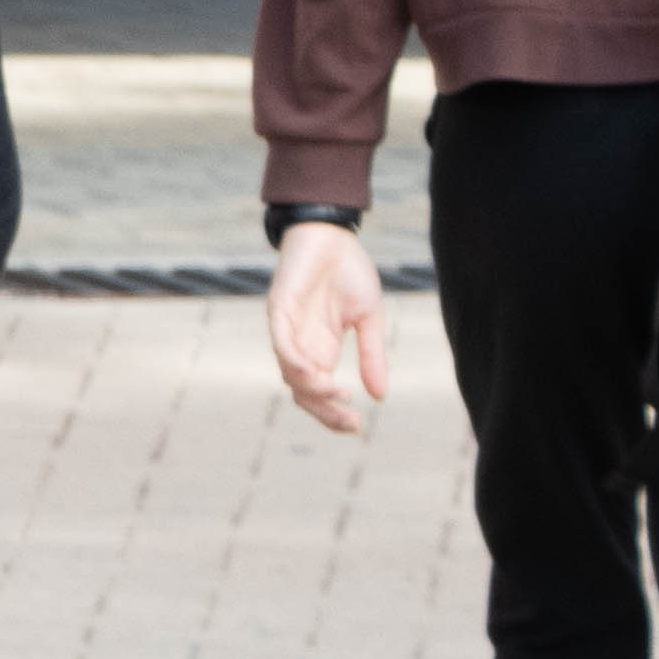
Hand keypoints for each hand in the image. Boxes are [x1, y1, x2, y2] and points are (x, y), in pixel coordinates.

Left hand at [265, 217, 390, 436]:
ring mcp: (288, 329)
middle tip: (349, 421)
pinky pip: (282, 344)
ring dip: (312, 390)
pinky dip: (295, 363)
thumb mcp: (369, 319)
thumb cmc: (349, 272)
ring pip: (290, 373)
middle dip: (324, 411)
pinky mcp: (279, 309)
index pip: (319, 393)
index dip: (334, 413)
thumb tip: (380, 396)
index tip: (357, 425)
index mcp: (322, 348)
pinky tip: (314, 374)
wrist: (333, 233)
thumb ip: (372, 356)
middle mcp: (302, 345)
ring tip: (338, 395)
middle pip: (302, 392)